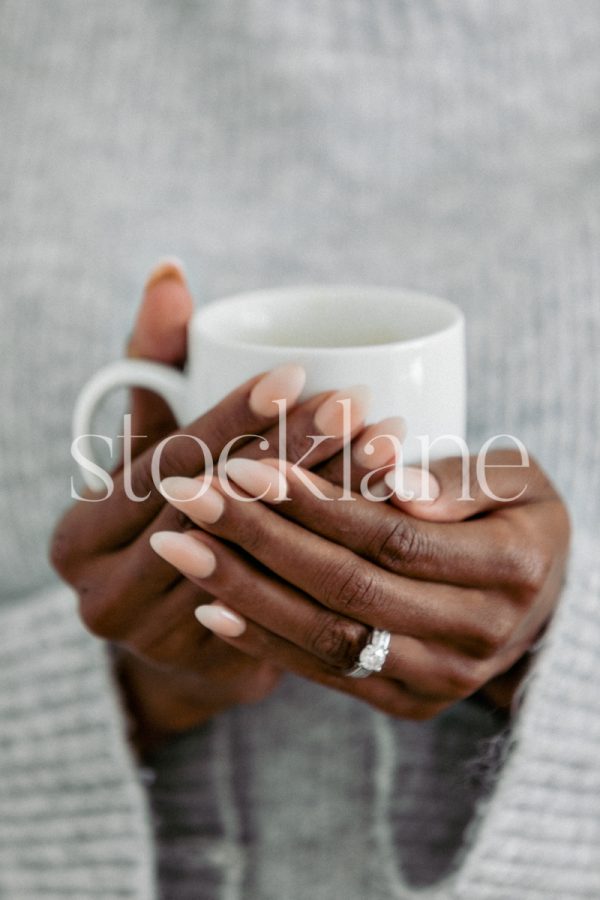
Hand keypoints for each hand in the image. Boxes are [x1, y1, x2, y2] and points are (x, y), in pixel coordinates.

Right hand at [51, 262, 402, 748]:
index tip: (294, 373)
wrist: (164, 620)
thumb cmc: (152, 507)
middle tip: (356, 402)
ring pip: (262, 558)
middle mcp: (109, 599)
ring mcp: (163, 644)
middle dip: (293, 454)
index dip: (232, 418)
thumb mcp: (143, 441)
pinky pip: (291, 599)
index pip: (164, 464)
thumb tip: (170, 272)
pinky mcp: (220, 668)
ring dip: (331, 498)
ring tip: (387, 443)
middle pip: (219, 511)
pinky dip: (337, 547)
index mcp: (81, 539)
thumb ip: (150, 363)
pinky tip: (387, 503)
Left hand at [151, 451, 569, 719]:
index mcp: (509, 570)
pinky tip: (212, 605)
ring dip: (244, 590)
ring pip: (327, 637)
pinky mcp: (408, 703)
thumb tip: (396, 483)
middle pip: (346, 588)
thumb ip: (459, 481)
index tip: (243, 465)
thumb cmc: (521, 518)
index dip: (312, 503)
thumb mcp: (514, 479)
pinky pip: (329, 675)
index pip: (388, 537)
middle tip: (188, 495)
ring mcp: (440, 680)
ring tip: (179, 546)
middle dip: (258, 538)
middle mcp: (476, 637)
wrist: (543, 601)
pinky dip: (267, 641)